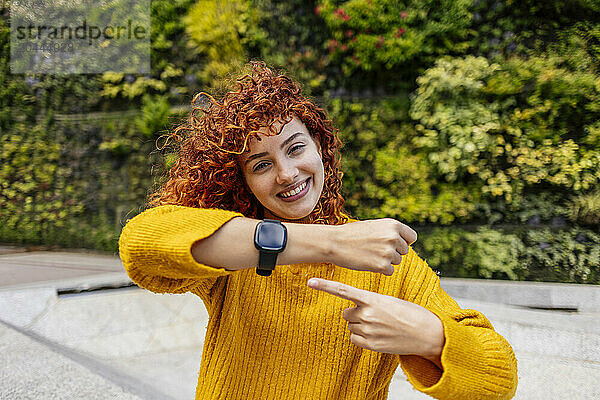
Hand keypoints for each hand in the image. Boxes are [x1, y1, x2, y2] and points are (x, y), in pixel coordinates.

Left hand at [308, 278, 444, 367]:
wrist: (426, 333)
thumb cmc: (409, 314)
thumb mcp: (389, 301)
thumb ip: (368, 303)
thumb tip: (352, 310)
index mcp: (372, 299)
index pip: (343, 290)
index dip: (325, 286)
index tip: (310, 281)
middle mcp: (367, 314)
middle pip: (347, 312)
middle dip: (356, 313)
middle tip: (375, 315)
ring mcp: (368, 330)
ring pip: (351, 326)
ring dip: (361, 326)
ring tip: (381, 325)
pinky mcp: (370, 345)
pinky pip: (354, 339)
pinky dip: (362, 338)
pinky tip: (378, 335)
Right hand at [331, 218, 416, 275]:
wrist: (334, 242)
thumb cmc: (352, 234)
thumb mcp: (374, 226)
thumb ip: (390, 232)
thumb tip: (404, 241)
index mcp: (393, 225)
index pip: (411, 237)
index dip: (404, 242)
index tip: (394, 245)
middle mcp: (393, 237)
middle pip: (404, 251)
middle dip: (393, 252)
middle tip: (375, 250)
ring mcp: (388, 252)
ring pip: (396, 261)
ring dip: (386, 261)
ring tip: (369, 254)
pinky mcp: (382, 265)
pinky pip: (389, 271)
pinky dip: (380, 270)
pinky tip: (368, 263)